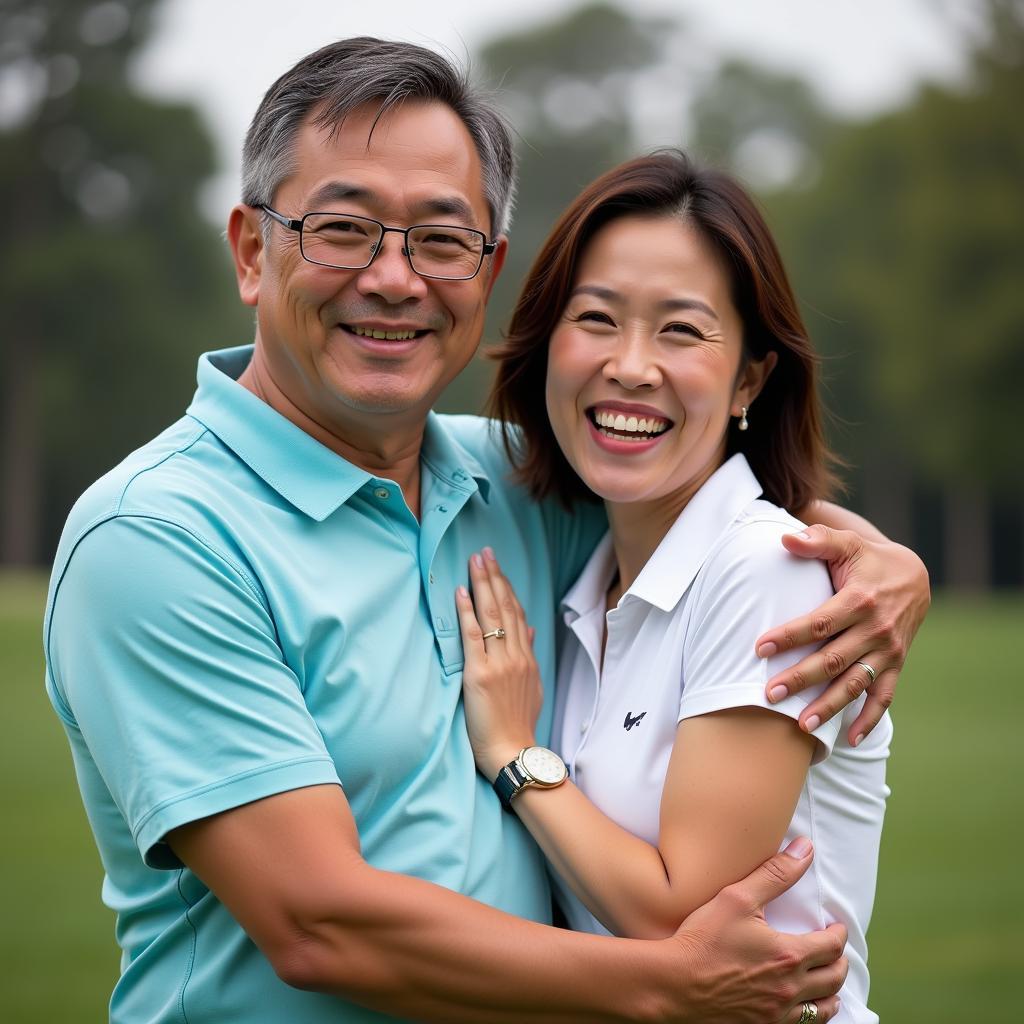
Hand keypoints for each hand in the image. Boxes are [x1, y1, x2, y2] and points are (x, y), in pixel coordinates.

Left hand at [455, 548, 540, 780]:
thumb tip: (530, 631)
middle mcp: (516, 656)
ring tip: (475, 561)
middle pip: (505, 607)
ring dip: (483, 584)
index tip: (498, 567)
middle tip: (485, 552)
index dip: (506, 588)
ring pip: (492, 615)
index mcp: (527, 659)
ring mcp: (499, 664)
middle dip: (494, 576)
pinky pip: (473, 637)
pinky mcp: (480, 675)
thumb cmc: (519, 725)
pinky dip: (466, 613)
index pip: (517, 614)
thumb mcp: (533, 688)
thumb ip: (529, 658)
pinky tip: (461, 592)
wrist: (514, 753)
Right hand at [665, 838, 846, 1023]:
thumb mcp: (737, 897)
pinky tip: (808, 1008)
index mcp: (788, 954)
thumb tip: (805, 849)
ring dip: (832, 991)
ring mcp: (777, 1013)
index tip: (836, 927)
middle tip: (835, 950)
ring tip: (829, 980)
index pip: (831, 946)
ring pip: (824, 1008)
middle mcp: (789, 988)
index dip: (838, 934)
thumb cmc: (703, 939)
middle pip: (834, 977)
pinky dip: (815, 1015)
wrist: (674, 984)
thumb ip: (775, 874)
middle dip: (840, 960)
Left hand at [757, 525, 930, 745]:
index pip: (818, 623)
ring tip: (801, 726)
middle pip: (832, 660)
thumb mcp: (848, 543)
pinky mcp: (896, 665)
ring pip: (855, 684)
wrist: (914, 575)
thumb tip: (785, 539)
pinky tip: (849, 739)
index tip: (759, 647)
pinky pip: (884, 697)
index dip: (788, 636)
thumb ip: (818, 541)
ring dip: (829, 706)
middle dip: (800, 679)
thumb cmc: (868, 559)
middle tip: (768, 695)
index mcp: (859, 600)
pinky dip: (869, 720)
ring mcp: (887, 651)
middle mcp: (875, 630)